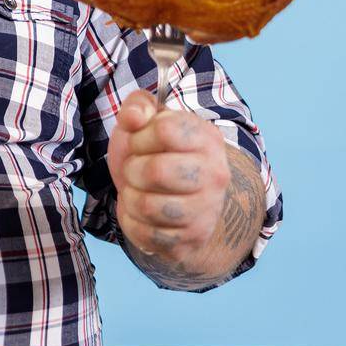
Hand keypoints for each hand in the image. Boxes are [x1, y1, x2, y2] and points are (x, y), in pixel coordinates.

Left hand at [107, 89, 231, 265]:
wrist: (180, 199)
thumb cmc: (159, 154)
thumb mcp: (148, 122)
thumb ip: (138, 106)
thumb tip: (133, 117)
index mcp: (207, 139)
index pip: (164, 131)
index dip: (139, 136)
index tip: (139, 142)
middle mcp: (215, 175)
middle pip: (155, 171)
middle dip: (132, 169)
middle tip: (135, 170)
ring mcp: (207, 210)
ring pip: (148, 206)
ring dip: (130, 197)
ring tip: (137, 191)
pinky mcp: (192, 239)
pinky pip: (145, 234)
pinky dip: (132, 222)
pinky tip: (141, 213)